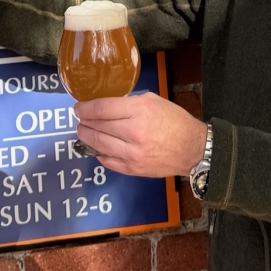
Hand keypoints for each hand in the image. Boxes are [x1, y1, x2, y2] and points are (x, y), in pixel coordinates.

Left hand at [74, 92, 207, 177]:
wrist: (192, 149)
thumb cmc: (174, 121)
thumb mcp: (153, 101)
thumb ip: (130, 102)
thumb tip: (109, 105)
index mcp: (138, 111)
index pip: (102, 108)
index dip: (86, 108)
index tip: (79, 108)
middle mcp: (133, 132)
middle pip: (97, 126)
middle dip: (84, 122)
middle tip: (79, 119)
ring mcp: (132, 153)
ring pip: (99, 144)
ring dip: (86, 137)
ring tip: (82, 131)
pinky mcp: (133, 169)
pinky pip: (108, 161)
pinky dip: (99, 153)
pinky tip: (96, 147)